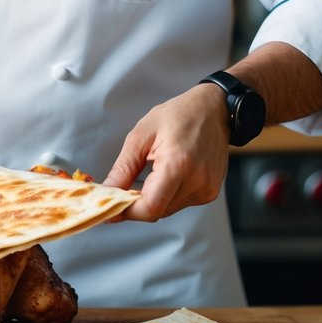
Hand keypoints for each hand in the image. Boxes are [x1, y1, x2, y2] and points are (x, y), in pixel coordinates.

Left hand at [103, 84, 230, 220]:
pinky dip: (166, 196)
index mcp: (178, 164)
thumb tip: (108, 191)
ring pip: (167, 210)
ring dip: (151, 200)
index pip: (150, 206)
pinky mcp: (210, 192)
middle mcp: (197, 181)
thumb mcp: (142, 135)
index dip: (127, 212)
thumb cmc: (178, 115)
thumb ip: (124, 168)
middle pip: (157, 211)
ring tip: (146, 175)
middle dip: (135, 205)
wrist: (214, 110)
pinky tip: (165, 176)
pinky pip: (180, 203)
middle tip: (120, 191)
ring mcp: (207, 189)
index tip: (110, 209)